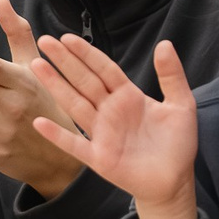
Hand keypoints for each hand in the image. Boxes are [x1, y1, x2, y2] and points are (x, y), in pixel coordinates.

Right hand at [30, 35, 200, 218]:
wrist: (175, 181)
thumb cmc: (178, 144)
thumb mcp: (182, 105)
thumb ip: (172, 75)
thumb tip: (165, 44)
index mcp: (128, 96)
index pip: (104, 69)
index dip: (86, 53)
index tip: (67, 37)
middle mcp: (110, 111)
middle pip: (84, 81)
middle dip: (64, 61)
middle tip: (43, 41)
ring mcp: (101, 133)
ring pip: (74, 104)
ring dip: (56, 86)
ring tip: (36, 66)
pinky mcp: (98, 157)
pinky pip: (74, 144)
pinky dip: (57, 134)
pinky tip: (39, 122)